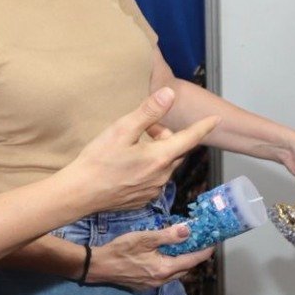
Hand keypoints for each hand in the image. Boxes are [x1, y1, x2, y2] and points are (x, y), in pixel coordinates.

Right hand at [67, 88, 218, 214]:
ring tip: (130, 148)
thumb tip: (169, 94)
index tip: (216, 119)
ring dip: (156, 153)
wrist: (78, 193)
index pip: (190, 138)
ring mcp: (153, 190)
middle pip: (175, 150)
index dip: (203, 126)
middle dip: (166, 136)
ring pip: (164, 165)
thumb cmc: (97, 161)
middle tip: (142, 129)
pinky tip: (126, 167)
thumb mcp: (121, 130)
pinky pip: (154, 179)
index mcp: (159, 157)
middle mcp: (162, 176)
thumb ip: (148, 112)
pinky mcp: (143, 199)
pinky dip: (147, 169)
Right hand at [86, 226, 214, 289]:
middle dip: (194, 257)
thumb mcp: (144, 238)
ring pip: (175, 273)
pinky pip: (164, 276)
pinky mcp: (145, 284)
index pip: (192, 260)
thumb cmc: (120, 250)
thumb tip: (188, 231)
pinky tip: (164, 256)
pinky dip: (170, 266)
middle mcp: (161, 280)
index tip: (213, 242)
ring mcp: (153, 284)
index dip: (204, 251)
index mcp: (164, 269)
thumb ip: (168, 236)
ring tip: (182, 247)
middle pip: (186, 269)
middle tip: (198, 242)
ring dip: (181, 262)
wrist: (98, 266)